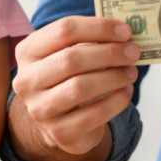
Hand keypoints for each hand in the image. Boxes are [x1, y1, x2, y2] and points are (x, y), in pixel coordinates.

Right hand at [11, 16, 139, 159]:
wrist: (59, 120)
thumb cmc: (68, 78)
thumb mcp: (70, 53)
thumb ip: (91, 41)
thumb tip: (124, 35)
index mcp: (28, 51)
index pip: (64, 30)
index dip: (99, 28)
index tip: (126, 31)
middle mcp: (27, 81)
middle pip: (71, 59)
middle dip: (109, 53)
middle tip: (133, 53)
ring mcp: (39, 109)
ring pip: (81, 88)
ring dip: (114, 77)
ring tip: (131, 72)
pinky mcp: (58, 132)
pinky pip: (94, 114)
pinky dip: (117, 101)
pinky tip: (126, 92)